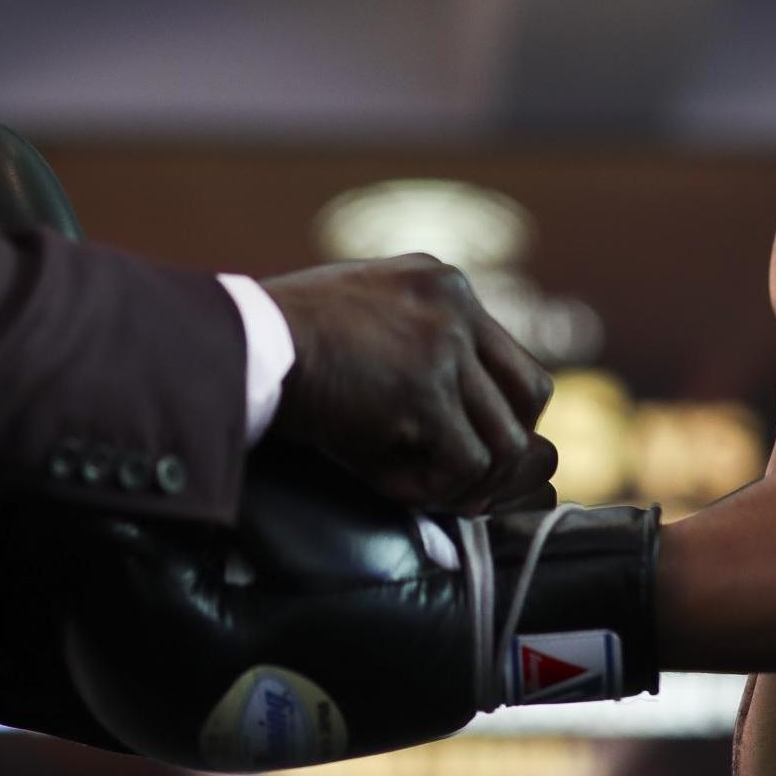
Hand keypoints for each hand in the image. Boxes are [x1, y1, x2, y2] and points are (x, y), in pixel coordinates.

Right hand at [261, 255, 554, 513]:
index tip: (469, 448)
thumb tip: (460, 413)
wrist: (245, 342)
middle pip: (530, 397)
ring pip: (505, 441)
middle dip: (505, 450)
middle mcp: (455, 308)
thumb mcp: (365, 312)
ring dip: (471, 481)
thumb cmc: (287, 340)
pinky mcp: (425, 393)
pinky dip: (436, 491)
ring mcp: (444, 348)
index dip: (498, 416)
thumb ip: (416, 339)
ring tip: (427, 491)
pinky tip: (394, 487)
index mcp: (445, 284)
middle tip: (465, 482)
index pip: (513, 360)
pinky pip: (464, 465)